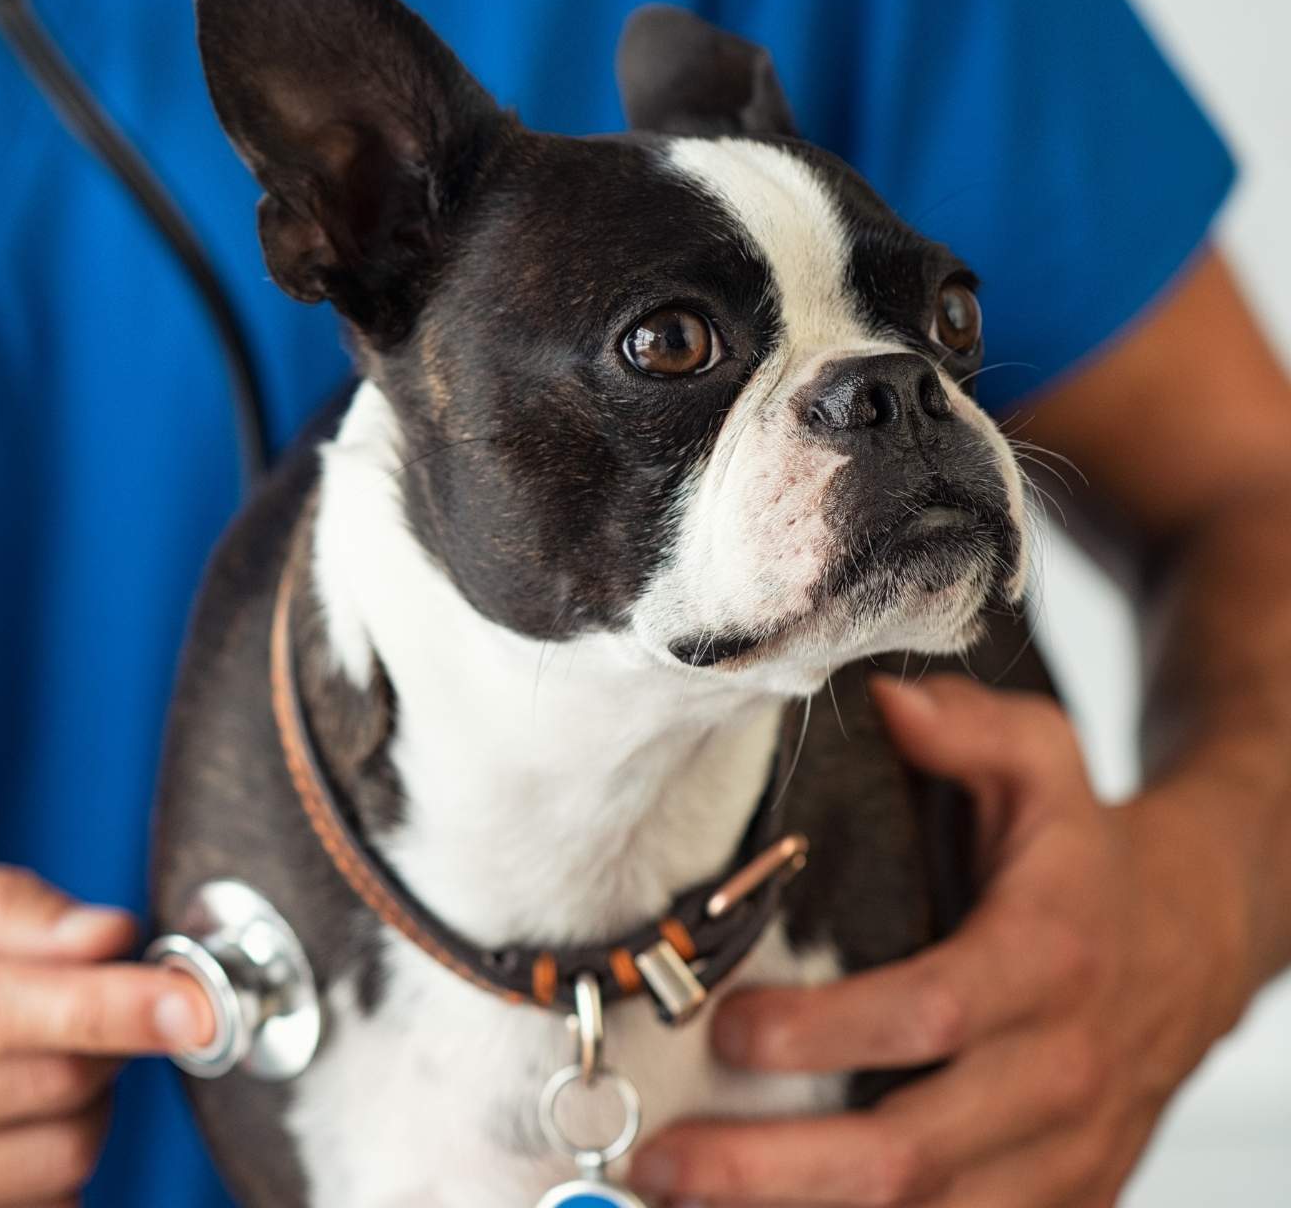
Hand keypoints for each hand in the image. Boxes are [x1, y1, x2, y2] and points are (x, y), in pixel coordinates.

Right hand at [0, 836, 211, 1206]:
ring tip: (44, 1062)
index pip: (7, 1015)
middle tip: (109, 1006)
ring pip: (44, 1170)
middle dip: (110, 1048)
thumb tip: (106, 933)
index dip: (120, 1008)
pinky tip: (3, 1121)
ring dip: (83, 1110)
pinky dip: (42, 1169)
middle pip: (44, 1097)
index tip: (198, 1001)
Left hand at [628, 675, 1250, 1206]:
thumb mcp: (1044, 761)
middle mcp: (1058, 1073)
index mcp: (1046, 960)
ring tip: (680, 1202)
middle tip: (660, 1159)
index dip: (825, 1031)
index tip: (724, 1026)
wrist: (1199, 942)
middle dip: (772, 1169)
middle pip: (910, 1151)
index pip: (929, 1013)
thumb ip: (967, 726)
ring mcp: (1061, 1154)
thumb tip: (886, 702)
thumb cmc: (1086, 853)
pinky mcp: (1059, 1201)